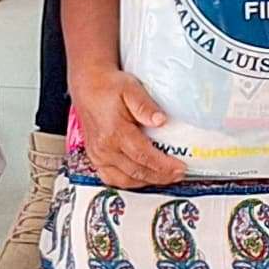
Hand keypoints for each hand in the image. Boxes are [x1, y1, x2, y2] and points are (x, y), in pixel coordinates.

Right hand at [72, 71, 182, 188]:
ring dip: (148, 182)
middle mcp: (104, 148)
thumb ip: (145, 106)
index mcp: (114, 132)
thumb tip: (161, 120)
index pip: (144, 156)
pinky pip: (113, 179)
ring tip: (166, 177)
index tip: (180, 168)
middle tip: (179, 175)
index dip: (164, 165)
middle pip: (137, 171)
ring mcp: (98, 156)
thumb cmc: (108, 87)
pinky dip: (130, 182)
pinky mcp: (96, 159)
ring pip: (125, 180)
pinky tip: (144, 178)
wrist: (88, 86)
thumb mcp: (131, 88)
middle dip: (161, 176)